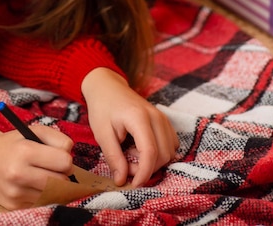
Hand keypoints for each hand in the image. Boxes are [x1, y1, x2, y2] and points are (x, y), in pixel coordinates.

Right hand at [0, 124, 73, 208]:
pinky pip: (40, 202)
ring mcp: (16, 192)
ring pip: (53, 194)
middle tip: (54, 167)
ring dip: (53, 186)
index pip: (64, 161)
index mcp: (25, 150)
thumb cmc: (10, 144)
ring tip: (43, 175)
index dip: (66, 158)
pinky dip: (41, 195)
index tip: (60, 156)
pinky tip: (32, 184)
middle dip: (62, 174)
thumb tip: (71, 155)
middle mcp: (19, 173)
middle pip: (61, 181)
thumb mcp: (31, 131)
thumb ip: (56, 138)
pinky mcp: (13, 205)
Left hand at [81, 68, 177, 187]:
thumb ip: (113, 157)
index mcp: (139, 118)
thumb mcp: (102, 133)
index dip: (143, 173)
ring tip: (131, 154)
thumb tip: (122, 180)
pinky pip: (171, 144)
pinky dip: (159, 153)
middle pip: (163, 155)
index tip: (133, 185)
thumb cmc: (102, 108)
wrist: (107, 86)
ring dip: (153, 162)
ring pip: (170, 152)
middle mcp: (156, 117)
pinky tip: (141, 149)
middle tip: (125, 164)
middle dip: (146, 168)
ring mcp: (163, 117)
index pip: (150, 152)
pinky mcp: (164, 120)